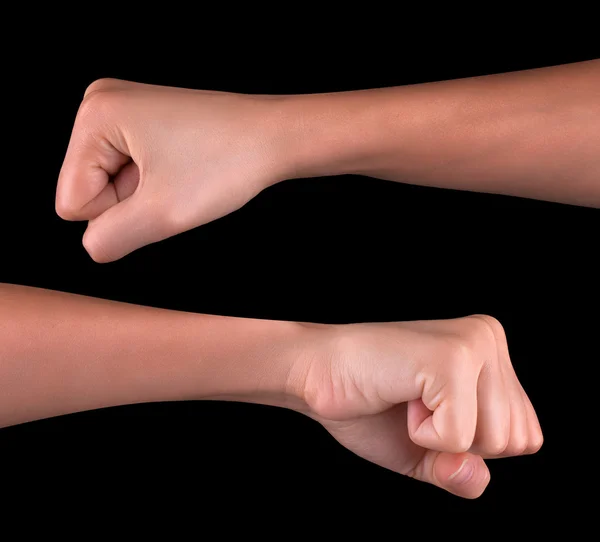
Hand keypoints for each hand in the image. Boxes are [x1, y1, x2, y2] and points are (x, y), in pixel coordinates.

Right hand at [56, 79, 282, 261]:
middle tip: (174, 184)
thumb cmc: (228, 163)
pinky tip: (183, 169)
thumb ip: (111, 239)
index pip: (72, 203)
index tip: (162, 191)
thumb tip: (93, 245)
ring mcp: (122, 108)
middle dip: (132, 202)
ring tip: (181, 175)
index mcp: (94, 115)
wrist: (274, 136)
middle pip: (87, 190)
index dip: (119, 214)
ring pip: (108, 184)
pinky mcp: (141, 118)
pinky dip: (154, 181)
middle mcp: (100, 102)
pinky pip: (128, 170)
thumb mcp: (162, 214)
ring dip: (145, 194)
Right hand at [295, 314, 542, 497]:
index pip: (524, 437)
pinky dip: (423, 435)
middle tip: (413, 406)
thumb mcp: (427, 452)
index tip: (426, 412)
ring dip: (439, 437)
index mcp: (492, 354)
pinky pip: (459, 436)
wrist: (313, 374)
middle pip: (515, 441)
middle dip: (459, 444)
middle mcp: (489, 337)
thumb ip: (463, 472)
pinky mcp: (450, 357)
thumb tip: (473, 473)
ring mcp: (472, 344)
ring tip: (407, 397)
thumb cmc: (368, 407)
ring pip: (494, 440)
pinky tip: (400, 395)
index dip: (470, 447)